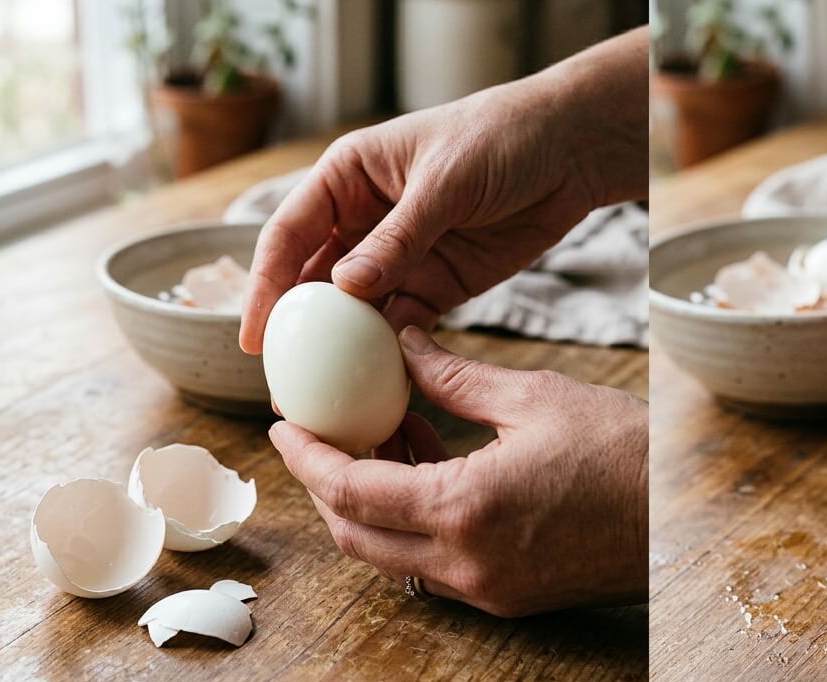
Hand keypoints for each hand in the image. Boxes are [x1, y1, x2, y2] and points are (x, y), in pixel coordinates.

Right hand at [239, 29, 647, 353]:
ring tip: (325, 398)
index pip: (290, 235)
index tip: (255, 337)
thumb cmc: (501, 138)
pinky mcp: (439, 284)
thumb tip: (343, 288)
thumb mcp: (445, 181)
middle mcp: (364, 219)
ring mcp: (401, 256)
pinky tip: (379, 385)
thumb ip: (398, 237)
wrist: (570, 150)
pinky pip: (404, 325)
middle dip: (298, 333)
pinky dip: (391, 353)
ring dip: (341, 353)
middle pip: (314, 282)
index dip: (265, 285)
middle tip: (284, 386)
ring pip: (357, 312)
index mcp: (348, 177)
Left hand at [269, 327, 647, 616]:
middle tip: (321, 436)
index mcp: (464, 508)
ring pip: (389, 558)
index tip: (285, 426)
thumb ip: (453, 378)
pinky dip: (410, 524)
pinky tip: (429, 470)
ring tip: (383, 441)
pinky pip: (431, 565)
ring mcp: (484, 588)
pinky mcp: (505, 596)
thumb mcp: (534, 397)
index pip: (350, 491)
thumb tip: (402, 344)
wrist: (680, 516)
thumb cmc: (622, 452)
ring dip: (368, 506)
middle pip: (355, 536)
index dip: (308, 458)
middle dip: (325, 486)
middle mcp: (465, 562)